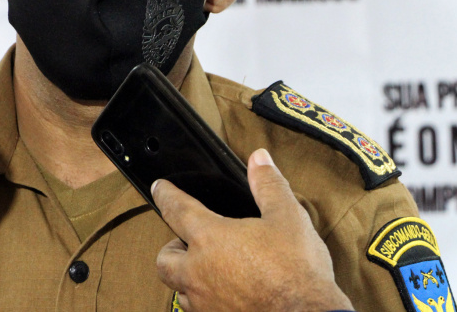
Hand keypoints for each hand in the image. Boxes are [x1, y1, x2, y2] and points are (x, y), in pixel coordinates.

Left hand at [152, 148, 353, 311]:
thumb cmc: (297, 272)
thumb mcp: (288, 217)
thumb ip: (268, 185)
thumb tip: (260, 159)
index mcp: (210, 239)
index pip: (176, 210)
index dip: (166, 195)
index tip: (159, 188)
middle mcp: (198, 272)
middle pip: (164, 259)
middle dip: (170, 247)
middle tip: (185, 241)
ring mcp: (206, 303)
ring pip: (179, 289)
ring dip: (186, 277)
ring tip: (206, 269)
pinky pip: (199, 310)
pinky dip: (205, 300)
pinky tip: (224, 294)